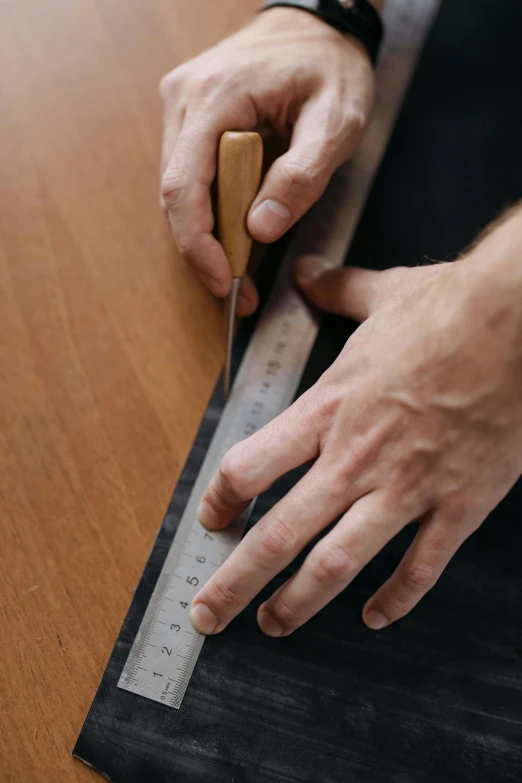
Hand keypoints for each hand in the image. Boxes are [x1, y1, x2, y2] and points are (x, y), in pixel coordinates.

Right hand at [159, 8, 373, 314]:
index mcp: (215, 97)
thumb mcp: (337, 122)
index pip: (184, 186)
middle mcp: (183, 99)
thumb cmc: (331, 65)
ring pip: (179, 189)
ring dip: (206, 232)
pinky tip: (234, 227)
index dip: (198, 244)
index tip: (224, 280)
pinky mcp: (187, 116)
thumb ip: (302, 176)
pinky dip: (209, 208)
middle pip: (176, 194)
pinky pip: (188, 175)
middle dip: (204, 248)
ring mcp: (180, 106)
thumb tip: (259, 230)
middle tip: (238, 286)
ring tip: (240, 262)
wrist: (317, 24)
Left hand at [190, 212, 521, 636]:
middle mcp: (355, 458)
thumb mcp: (382, 294)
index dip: (221, 498)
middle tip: (207, 613)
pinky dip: (396, 600)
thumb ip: (336, 290)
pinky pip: (420, 568)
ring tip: (274, 624)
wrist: (518, 326)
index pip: (250, 467)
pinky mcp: (457, 505)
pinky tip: (376, 616)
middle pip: (279, 535)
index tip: (212, 515)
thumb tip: (308, 272)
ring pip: (338, 564)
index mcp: (329, 408)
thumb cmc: (451, 311)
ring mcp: (406, 488)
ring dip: (300, 602)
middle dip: (236, 581)